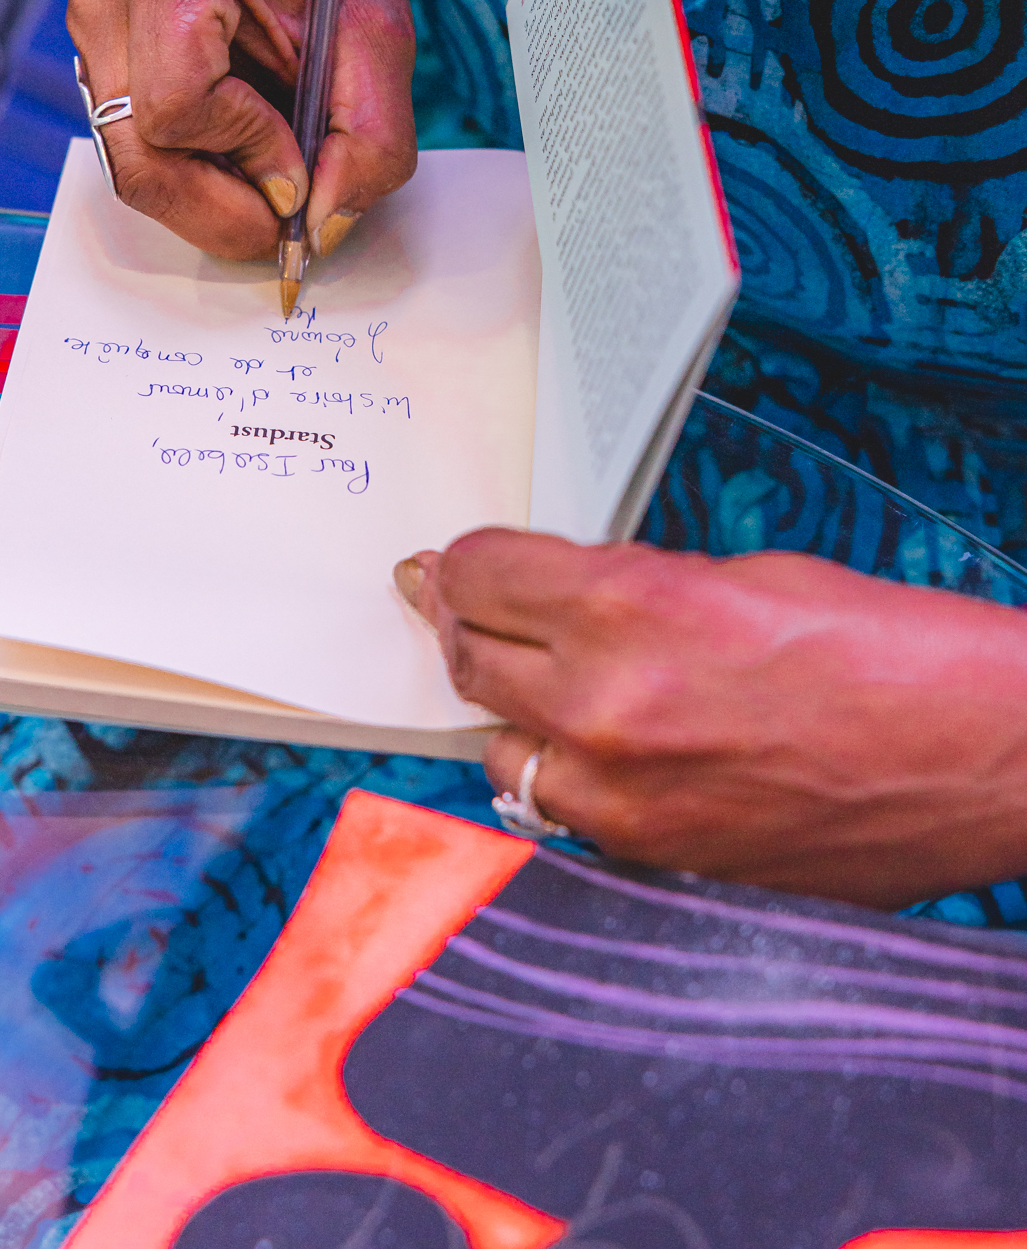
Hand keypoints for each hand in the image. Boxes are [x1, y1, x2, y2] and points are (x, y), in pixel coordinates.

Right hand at [66, 0, 417, 259]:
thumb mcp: (381, 38)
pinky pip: (138, 169)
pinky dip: (199, 189)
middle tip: (291, 211)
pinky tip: (242, 162)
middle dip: (227, 207)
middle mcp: (107, 2)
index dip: (246, 150)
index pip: (176, 103)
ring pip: (135, 177)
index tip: (300, 161)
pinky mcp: (101, 85)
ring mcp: (92, 47)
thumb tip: (320, 225)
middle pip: (140, 161)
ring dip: (216, 203)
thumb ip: (371, 137)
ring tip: (273, 176)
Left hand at [400, 530, 1026, 909]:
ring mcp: (623, 800)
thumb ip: (630, 586)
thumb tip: (556, 597)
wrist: (981, 760)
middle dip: (459, 619)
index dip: (461, 559)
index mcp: (631, 610)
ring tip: (526, 677)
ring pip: (497, 744)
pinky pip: (559, 811)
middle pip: (470, 653)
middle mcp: (607, 707)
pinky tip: (587, 747)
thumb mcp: (742, 576)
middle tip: (447, 601)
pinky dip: (560, 773)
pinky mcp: (654, 862)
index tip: (449, 560)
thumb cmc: (889, 653)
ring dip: (505, 705)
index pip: (482, 571)